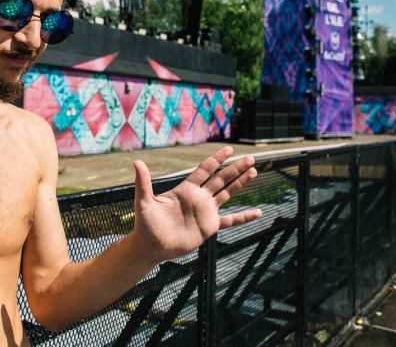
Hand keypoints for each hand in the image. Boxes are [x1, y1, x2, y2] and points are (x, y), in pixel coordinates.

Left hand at [132, 146, 260, 261]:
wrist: (151, 246)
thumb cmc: (145, 224)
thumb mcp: (144, 201)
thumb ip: (143, 182)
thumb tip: (137, 162)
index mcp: (185, 189)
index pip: (204, 170)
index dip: (216, 159)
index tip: (228, 149)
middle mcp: (198, 198)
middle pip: (220, 179)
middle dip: (235, 169)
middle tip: (250, 158)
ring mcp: (205, 212)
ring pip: (227, 194)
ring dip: (241, 183)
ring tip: (254, 171)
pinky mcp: (209, 227)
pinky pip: (231, 220)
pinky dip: (244, 217)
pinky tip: (258, 213)